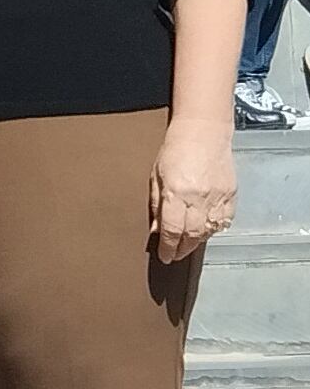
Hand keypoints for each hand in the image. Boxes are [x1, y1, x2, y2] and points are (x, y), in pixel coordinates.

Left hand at [151, 119, 236, 262]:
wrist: (203, 132)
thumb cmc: (174, 149)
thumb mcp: (156, 176)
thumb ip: (157, 204)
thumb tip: (158, 229)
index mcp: (177, 192)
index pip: (173, 230)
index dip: (168, 247)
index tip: (165, 256)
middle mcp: (199, 198)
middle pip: (192, 234)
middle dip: (183, 248)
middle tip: (175, 255)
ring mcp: (218, 197)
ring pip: (210, 231)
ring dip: (198, 241)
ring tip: (188, 244)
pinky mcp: (231, 195)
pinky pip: (224, 221)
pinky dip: (214, 229)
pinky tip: (205, 230)